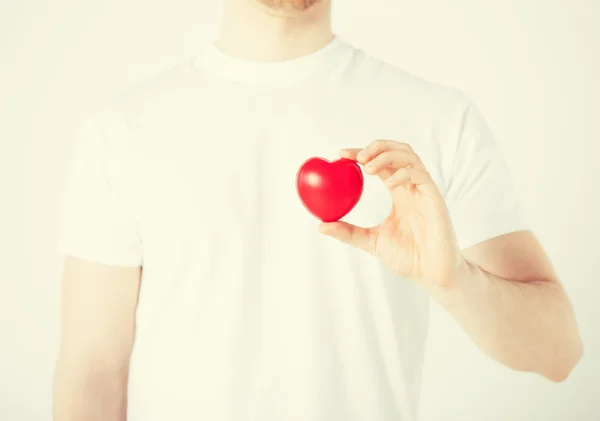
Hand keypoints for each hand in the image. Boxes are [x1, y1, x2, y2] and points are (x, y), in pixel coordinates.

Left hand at [319, 139, 463, 287]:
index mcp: (399, 192)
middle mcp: (413, 187)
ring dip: (387, 156)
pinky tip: (388, 183)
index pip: (381, 163)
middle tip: (356, 157)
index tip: (342, 154)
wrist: (431, 274)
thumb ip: (348, 232)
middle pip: (399, 151)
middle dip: (377, 147)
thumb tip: (321, 226)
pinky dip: (402, 173)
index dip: (362, 153)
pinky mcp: (435, 199)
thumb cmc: (408, 258)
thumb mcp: (371, 241)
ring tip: (367, 168)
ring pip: (410, 157)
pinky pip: (421, 176)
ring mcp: (425, 191)